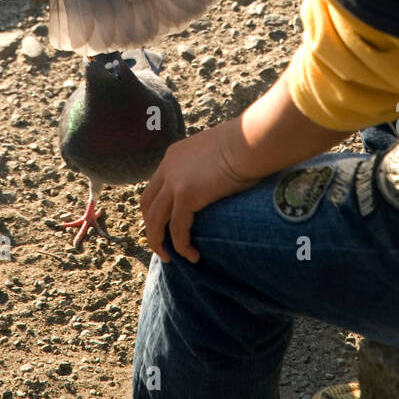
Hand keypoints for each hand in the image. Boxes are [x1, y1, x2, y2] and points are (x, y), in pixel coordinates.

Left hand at [140, 121, 259, 262]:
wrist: (250, 140)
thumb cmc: (246, 145)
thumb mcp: (217, 153)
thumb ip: (208, 166)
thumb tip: (218, 180)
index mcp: (174, 156)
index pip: (155, 186)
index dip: (155, 208)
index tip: (163, 225)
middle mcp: (168, 167)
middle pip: (147, 204)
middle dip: (151, 227)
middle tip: (161, 246)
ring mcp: (174, 181)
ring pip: (155, 220)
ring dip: (159, 242)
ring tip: (169, 258)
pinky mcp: (186, 195)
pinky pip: (177, 229)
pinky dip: (182, 246)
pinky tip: (193, 255)